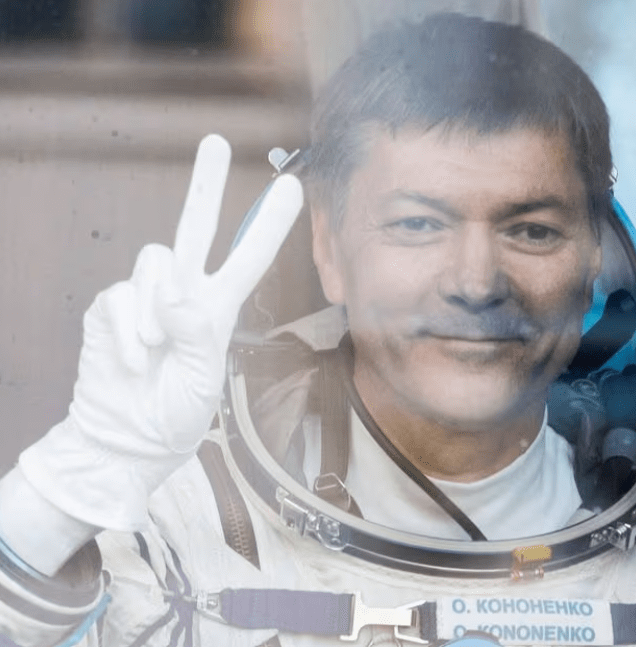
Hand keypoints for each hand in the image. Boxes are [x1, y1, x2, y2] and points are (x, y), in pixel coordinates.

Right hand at [18, 134, 302, 530]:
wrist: (126, 439)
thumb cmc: (173, 413)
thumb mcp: (201, 380)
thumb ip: (196, 335)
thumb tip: (177, 294)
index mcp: (218, 308)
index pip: (248, 259)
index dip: (269, 225)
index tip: (293, 188)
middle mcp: (183, 293)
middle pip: (195, 227)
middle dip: (205, 184)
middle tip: (214, 141)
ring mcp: (145, 297)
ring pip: (155, 261)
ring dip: (157, 311)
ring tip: (157, 353)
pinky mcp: (111, 306)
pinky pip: (122, 299)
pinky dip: (130, 335)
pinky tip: (134, 363)